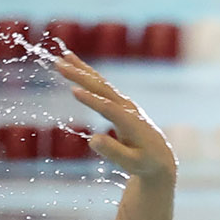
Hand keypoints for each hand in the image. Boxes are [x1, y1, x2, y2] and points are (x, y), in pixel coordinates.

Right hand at [57, 53, 175, 185]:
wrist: (160, 157)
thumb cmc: (145, 163)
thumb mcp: (131, 163)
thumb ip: (113, 151)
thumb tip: (93, 139)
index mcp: (131, 122)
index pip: (108, 108)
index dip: (91, 100)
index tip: (72, 91)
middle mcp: (127, 108)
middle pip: (101, 88)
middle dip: (80, 75)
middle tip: (58, 64)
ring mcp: (124, 103)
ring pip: (100, 83)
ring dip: (82, 70)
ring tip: (64, 57)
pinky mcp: (119, 104)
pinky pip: (101, 86)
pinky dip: (88, 75)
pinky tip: (77, 68)